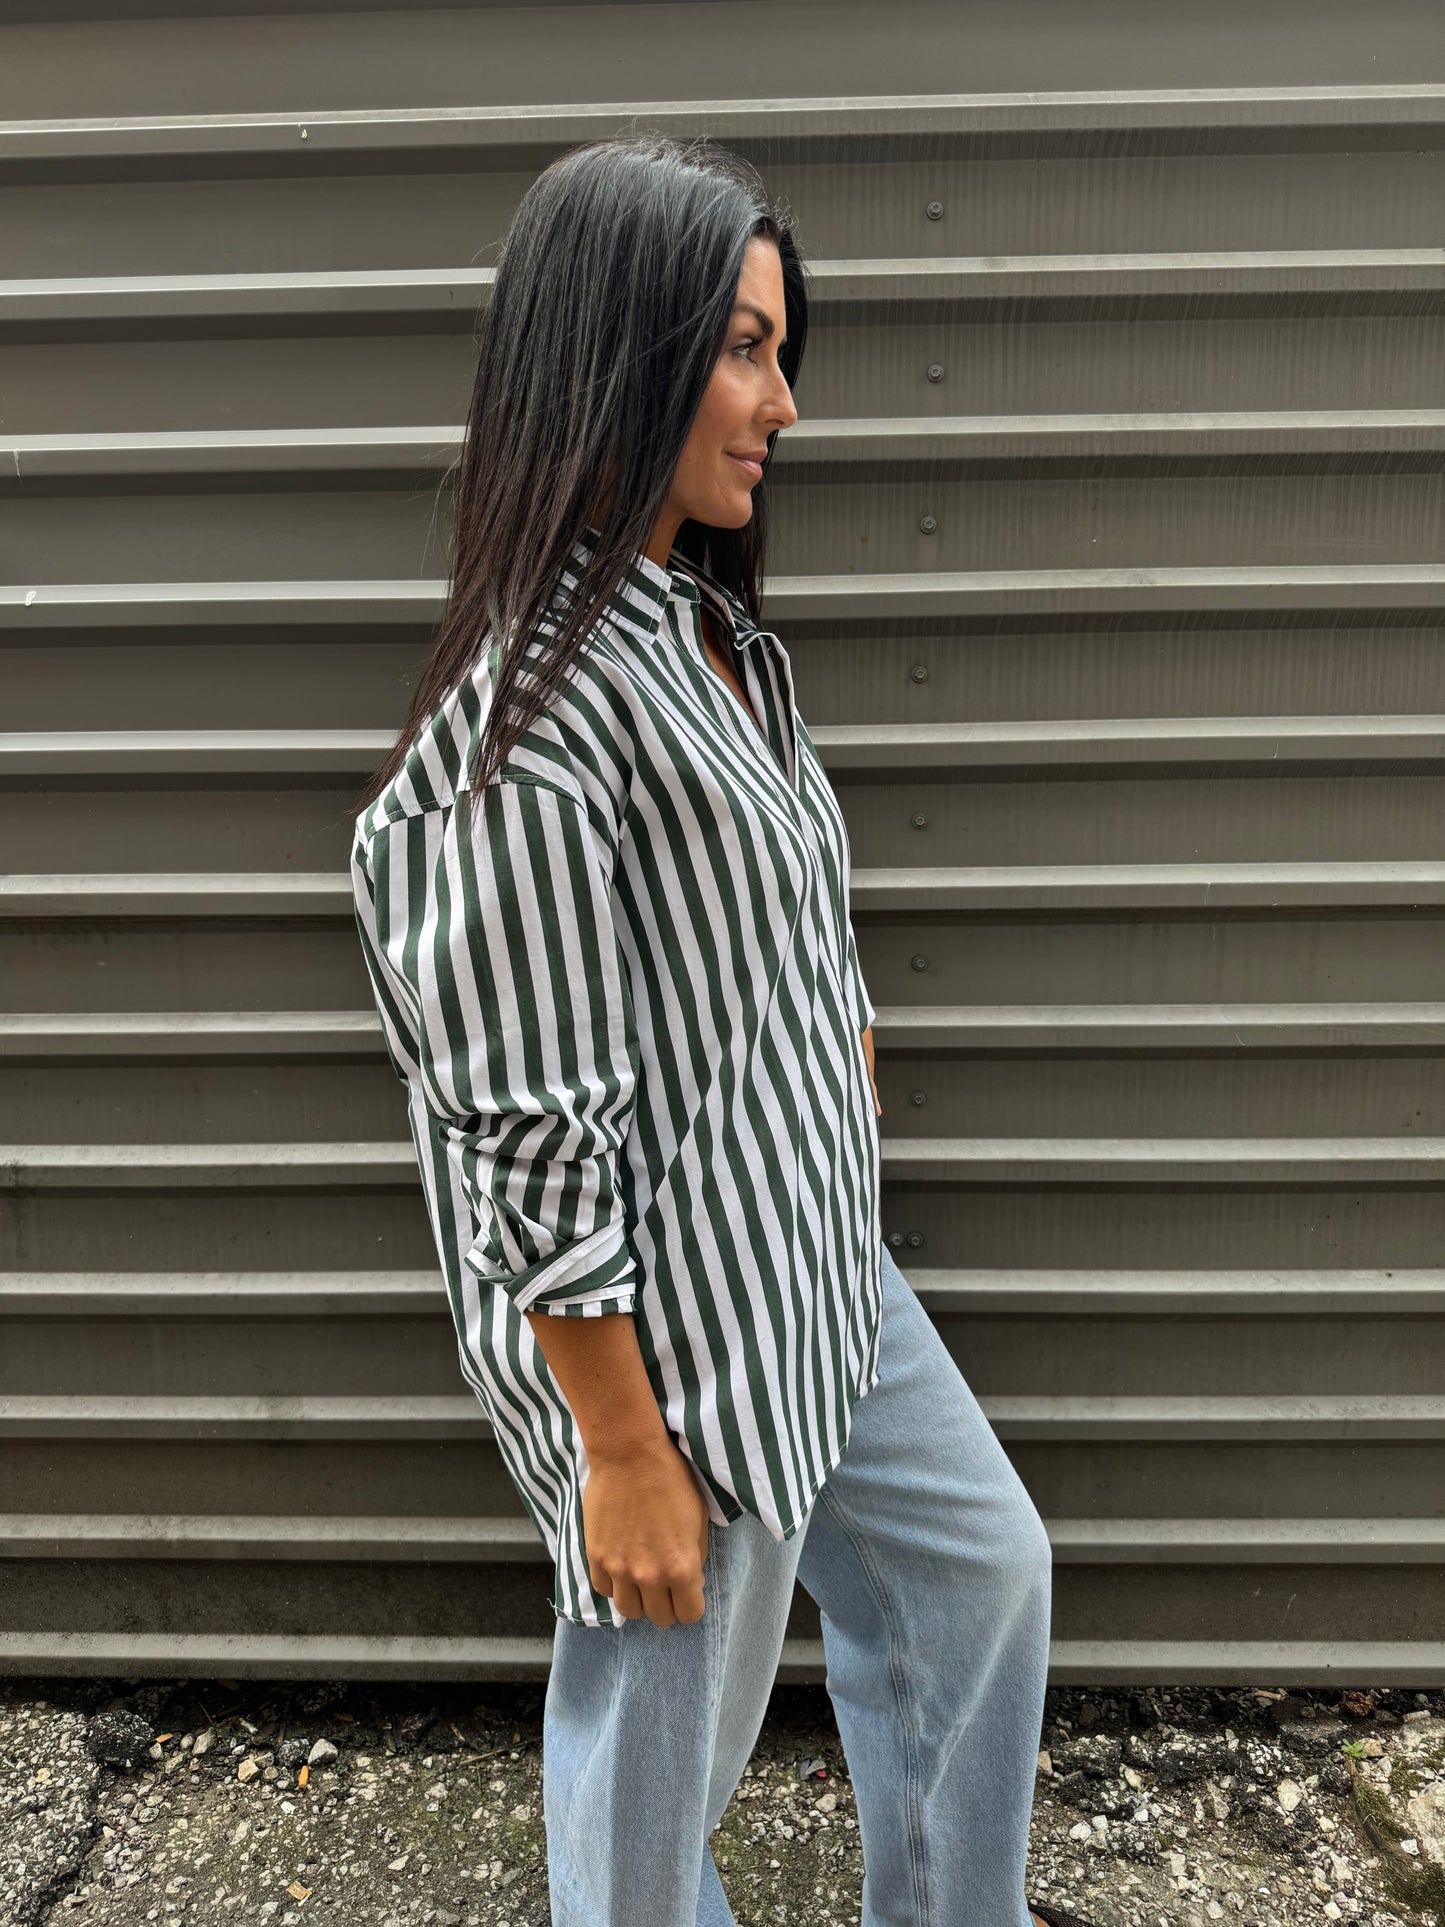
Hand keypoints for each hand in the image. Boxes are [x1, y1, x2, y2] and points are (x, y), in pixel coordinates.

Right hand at [582, 1437, 710, 1627]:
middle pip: (660, 1618)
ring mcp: (619, 1568)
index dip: (691, 1604)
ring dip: (638, 1600)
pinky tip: (620, 1567)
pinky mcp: (596, 1556)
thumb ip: (695, 1555)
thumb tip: (690, 1578)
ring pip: (629, 1611)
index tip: (688, 1591)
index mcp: (682, 1567)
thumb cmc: (670, 1478)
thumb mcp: (699, 1517)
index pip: (690, 1615)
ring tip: (641, 1582)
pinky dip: (613, 1584)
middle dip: (667, 1605)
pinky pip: (603, 1590)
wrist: (629, 1454)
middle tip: (666, 1587)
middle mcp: (650, 1576)